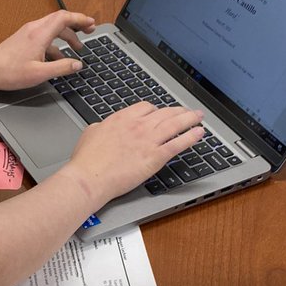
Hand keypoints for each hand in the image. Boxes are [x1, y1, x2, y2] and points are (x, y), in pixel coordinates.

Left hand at [0, 10, 95, 92]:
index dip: (80, 19)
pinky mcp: (24, 38)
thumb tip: (77, 64)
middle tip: (89, 31)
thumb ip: (61, 68)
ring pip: (52, 28)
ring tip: (76, 48)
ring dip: (66, 35)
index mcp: (39, 34)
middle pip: (60, 19)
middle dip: (76, 25)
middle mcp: (34, 29)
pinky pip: (44, 36)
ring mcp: (28, 32)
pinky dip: (55, 43)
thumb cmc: (9, 72)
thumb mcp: (40, 74)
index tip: (91, 24)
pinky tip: (58, 57)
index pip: (64, 17)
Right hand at [60, 102, 205, 208]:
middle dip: (178, 110)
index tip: (161, 113)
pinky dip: (191, 136)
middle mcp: (138, 125)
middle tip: (186, 111)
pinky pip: (178, 143)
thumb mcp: (90, 133)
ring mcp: (148, 140)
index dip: (157, 110)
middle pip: (165, 112)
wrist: (89, 177)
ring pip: (175, 124)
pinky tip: (199, 133)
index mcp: (122, 118)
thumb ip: (102, 127)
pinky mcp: (156, 156)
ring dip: (190, 118)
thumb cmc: (87, 161)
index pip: (146, 108)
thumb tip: (103, 127)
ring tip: (199, 117)